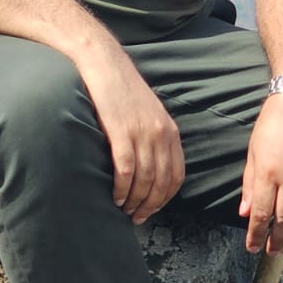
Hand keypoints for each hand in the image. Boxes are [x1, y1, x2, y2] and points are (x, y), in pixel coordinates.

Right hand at [77, 47, 184, 223]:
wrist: (105, 65)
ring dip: (134, 201)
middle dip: (150, 206)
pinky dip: (121, 189)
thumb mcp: (149, 114)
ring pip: (144, 180)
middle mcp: (161, 134)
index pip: (176, 175)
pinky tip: (114, 197)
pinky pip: (125, 170)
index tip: (152, 210)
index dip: (165, 198)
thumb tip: (151, 167)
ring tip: (124, 211)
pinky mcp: (120, 132)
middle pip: (161, 182)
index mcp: (171, 132)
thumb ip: (154, 138)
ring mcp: (141, 133)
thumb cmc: (123, 91)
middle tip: (137, 218)